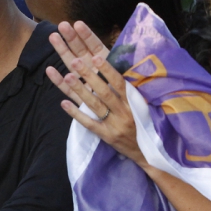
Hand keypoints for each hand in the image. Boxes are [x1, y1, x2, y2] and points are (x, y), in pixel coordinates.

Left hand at [45, 21, 146, 165]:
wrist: (147, 153)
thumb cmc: (142, 124)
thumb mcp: (141, 106)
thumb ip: (129, 92)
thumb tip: (117, 70)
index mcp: (133, 102)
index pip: (120, 83)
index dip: (108, 70)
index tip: (96, 57)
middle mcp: (124, 112)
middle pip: (104, 92)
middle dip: (89, 76)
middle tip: (75, 61)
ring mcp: (114, 125)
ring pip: (95, 106)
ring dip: (80, 91)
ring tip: (67, 76)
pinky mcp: (106, 137)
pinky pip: (89, 124)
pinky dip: (76, 114)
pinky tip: (64, 103)